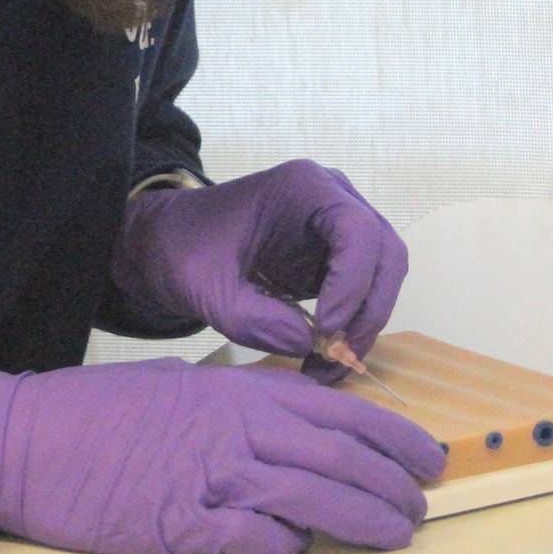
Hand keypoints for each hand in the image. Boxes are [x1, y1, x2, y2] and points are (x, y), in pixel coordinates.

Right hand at [0, 358, 445, 553]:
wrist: (24, 440)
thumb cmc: (94, 414)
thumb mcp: (179, 391)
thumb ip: (237, 411)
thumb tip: (288, 440)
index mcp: (235, 391)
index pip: (338, 411)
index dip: (392, 438)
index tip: (425, 459)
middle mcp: (231, 428)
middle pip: (337, 457)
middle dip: (390, 486)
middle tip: (420, 510)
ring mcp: (205, 476)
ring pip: (308, 499)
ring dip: (360, 520)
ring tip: (393, 536)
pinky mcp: (177, 523)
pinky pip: (249, 539)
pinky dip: (281, 546)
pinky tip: (294, 549)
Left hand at [110, 159, 406, 368]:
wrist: (168, 245)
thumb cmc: (182, 252)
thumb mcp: (206, 290)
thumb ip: (254, 320)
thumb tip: (309, 344)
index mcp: (303, 187)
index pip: (357, 230)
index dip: (352, 282)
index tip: (324, 329)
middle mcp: (332, 199)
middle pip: (384, 253)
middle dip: (368, 310)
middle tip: (334, 356)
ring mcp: (338, 228)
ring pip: (382, 275)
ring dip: (363, 325)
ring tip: (325, 366)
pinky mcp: (335, 258)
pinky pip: (363, 292)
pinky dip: (352, 327)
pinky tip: (322, 356)